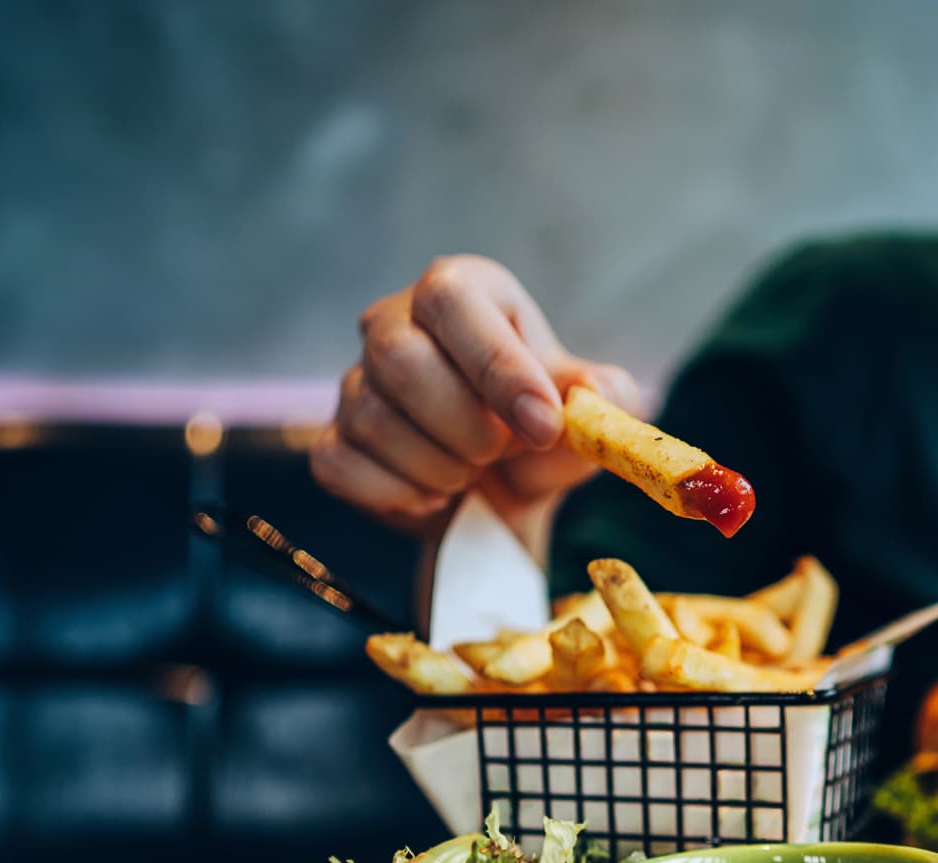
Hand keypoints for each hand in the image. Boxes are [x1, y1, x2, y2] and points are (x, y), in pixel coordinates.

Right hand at [312, 255, 640, 535]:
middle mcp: (396, 321)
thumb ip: (605, 397)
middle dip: (466, 427)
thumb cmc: (543, 432)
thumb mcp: (589, 412)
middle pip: (399, 359)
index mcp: (464, 291)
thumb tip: (594, 392)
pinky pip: (342, 465)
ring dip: (440, 468)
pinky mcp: (332, 439)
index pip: (452, 300)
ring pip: (372, 420)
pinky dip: (399, 494)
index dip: (497, 367)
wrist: (504, 496)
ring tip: (473, 472)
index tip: (543, 426)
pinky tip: (433, 494)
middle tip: (502, 453)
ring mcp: (356, 381)